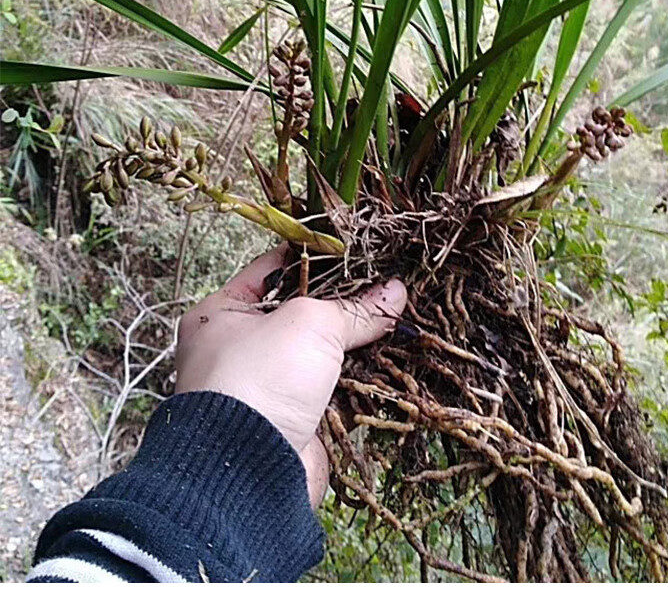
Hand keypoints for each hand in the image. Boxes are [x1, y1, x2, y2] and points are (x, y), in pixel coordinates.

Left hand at [175, 246, 406, 505]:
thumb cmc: (261, 376)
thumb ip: (354, 306)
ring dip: (353, 341)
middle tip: (384, 283)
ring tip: (394, 316)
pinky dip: (356, 377)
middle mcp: (237, 347)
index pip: (272, 270)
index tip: (355, 249)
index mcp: (220, 313)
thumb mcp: (311, 323)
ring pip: (319, 353)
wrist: (251, 469)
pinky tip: (388, 358)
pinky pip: (330, 388)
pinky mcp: (292, 420)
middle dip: (341, 302)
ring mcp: (264, 386)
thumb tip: (396, 290)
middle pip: (300, 312)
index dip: (314, 258)